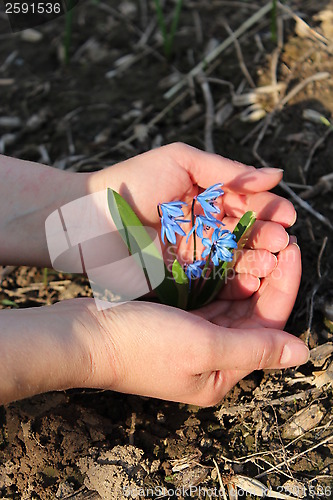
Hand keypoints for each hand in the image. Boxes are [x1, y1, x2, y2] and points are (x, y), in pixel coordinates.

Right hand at [74, 240, 307, 406]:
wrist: (83, 337)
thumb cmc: (140, 346)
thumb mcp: (203, 348)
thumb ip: (254, 348)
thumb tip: (302, 354)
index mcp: (223, 373)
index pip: (269, 327)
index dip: (284, 286)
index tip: (292, 249)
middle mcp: (212, 358)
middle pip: (252, 313)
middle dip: (267, 276)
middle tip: (278, 239)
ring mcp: (192, 338)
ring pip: (230, 301)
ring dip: (244, 272)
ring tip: (258, 240)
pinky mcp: (175, 319)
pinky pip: (208, 295)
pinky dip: (219, 275)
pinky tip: (228, 252)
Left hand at [88, 143, 294, 296]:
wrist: (87, 218)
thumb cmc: (132, 181)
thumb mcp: (181, 161)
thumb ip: (225, 169)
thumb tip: (275, 174)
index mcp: (204, 194)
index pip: (244, 201)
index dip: (267, 209)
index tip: (287, 217)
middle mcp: (202, 224)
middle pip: (242, 232)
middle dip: (264, 237)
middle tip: (281, 243)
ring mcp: (193, 251)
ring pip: (231, 257)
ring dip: (254, 260)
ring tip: (272, 262)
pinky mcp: (181, 275)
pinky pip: (211, 278)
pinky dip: (231, 280)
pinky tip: (249, 280)